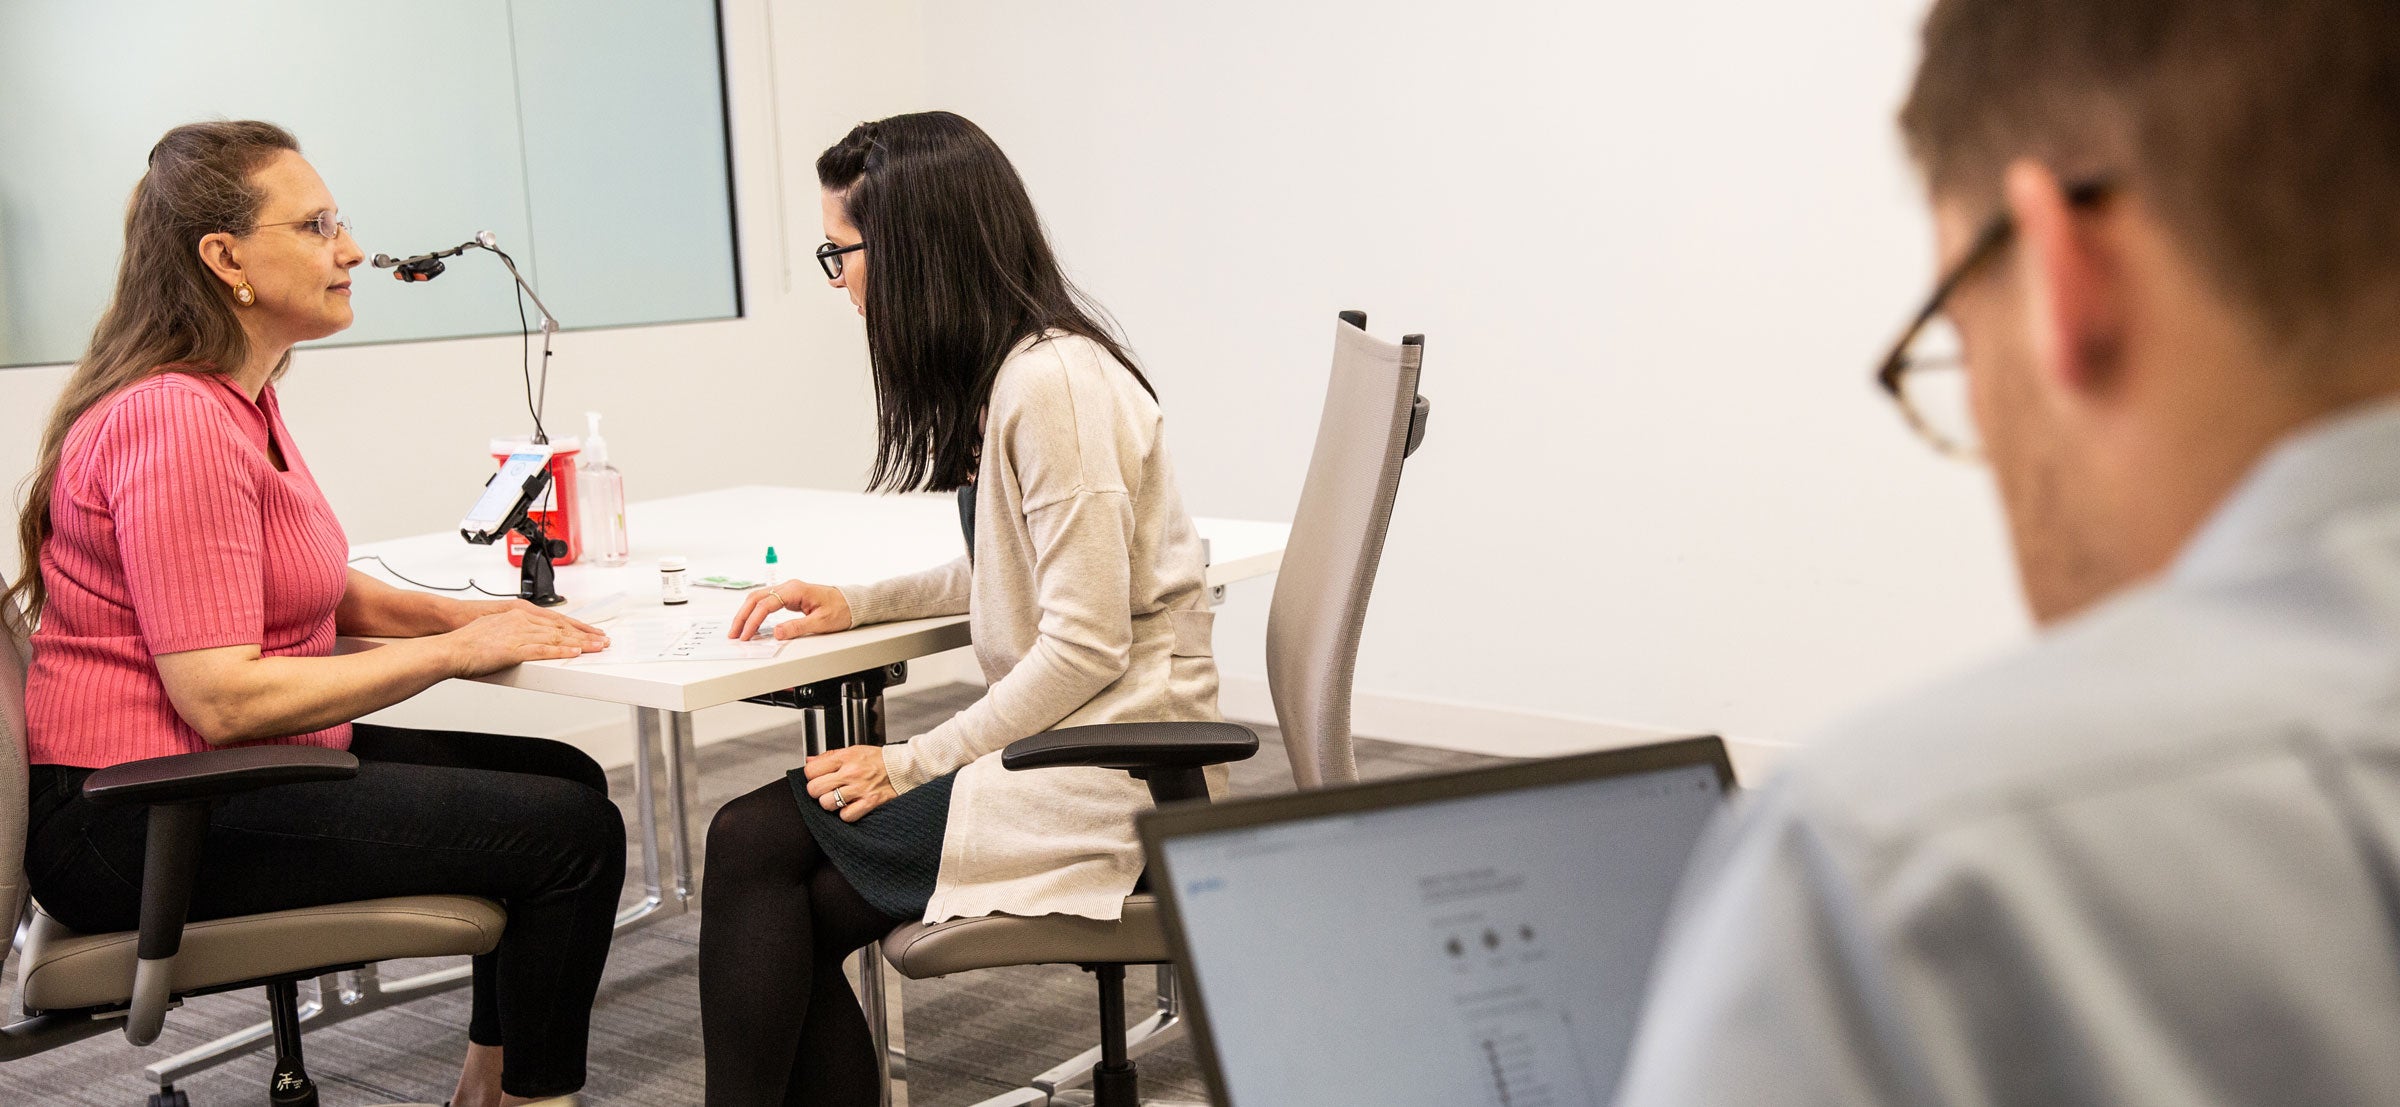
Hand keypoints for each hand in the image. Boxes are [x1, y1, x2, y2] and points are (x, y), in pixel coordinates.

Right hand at [439, 607, 610, 676]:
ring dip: (581, 643)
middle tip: (603, 640)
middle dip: (585, 634)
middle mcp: (522, 621)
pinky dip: (561, 652)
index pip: (555, 620)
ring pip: (557, 638)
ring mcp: (519, 634)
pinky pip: (543, 651)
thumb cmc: (468, 639)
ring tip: (598, 647)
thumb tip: (524, 637)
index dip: (576, 626)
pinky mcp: (515, 649)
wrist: (451, 646)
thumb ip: (513, 630)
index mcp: (519, 614)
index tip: (591, 631)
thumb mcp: (495, 628)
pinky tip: (575, 654)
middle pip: (561, 628)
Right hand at [728, 579, 853, 640]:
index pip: (766, 605)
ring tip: (738, 630)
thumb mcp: (821, 623)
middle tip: (734, 633)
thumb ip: (797, 628)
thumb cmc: (841, 610)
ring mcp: (788, 591)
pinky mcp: (789, 597)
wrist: (852, 603)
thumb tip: (776, 633)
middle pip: (756, 598)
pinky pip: (766, 602)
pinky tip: (751, 623)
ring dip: (746, 613)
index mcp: (795, 590)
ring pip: (759, 599)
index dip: (753, 621)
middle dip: (742, 616)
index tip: (746, 635)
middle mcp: (789, 587)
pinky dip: (755, 612)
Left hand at [801, 745, 895, 822]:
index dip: (812, 776)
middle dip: (818, 791)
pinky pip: (846, 816)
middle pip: (815, 789)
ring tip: (839, 799)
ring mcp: (860, 789)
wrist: (905, 768)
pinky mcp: (870, 803)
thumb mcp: (854, 750)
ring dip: (831, 804)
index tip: (818, 777)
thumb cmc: (879, 760)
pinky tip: (851, 806)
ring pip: (827, 804)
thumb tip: (810, 761)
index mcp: (846, 757)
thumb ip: (830, 756)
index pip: (811, 770)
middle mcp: (851, 773)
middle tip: (827, 790)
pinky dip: (846, 814)